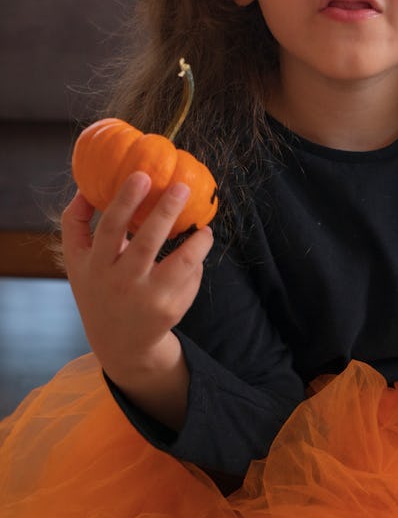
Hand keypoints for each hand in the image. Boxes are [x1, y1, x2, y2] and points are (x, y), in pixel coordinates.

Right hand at [61, 171, 213, 427]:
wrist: (118, 342)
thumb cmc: (98, 287)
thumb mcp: (77, 260)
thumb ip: (75, 222)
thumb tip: (87, 184)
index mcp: (95, 266)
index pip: (109, 229)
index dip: (125, 201)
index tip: (142, 175)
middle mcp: (120, 283)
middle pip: (147, 242)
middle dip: (165, 212)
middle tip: (182, 187)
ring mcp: (147, 298)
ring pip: (180, 263)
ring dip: (196, 242)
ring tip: (203, 227)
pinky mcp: (170, 309)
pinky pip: (190, 278)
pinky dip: (197, 260)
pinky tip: (199, 247)